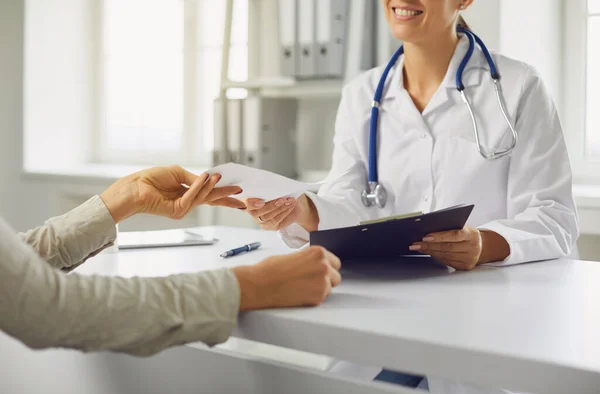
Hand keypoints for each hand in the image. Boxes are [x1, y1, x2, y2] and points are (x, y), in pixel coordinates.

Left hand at [100, 165, 244, 222]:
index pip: (209, 195)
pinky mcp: (178, 211)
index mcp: (187, 193)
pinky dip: (199, 186)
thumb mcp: (177, 173)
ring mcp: (183, 208)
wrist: (134, 187)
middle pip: (211, 200)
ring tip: (220, 177)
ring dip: (213, 186)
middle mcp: (187, 203)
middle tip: (242, 194)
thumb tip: (208, 179)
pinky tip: (205, 177)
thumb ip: (194, 178)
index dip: (224, 194)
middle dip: (227, 197)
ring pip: (203, 198)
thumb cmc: (151, 179)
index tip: (238, 193)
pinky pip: (192, 197)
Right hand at [231, 246, 341, 309]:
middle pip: (336, 276)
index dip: (327, 268)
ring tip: (303, 288)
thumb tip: (314, 266)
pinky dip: (314, 298)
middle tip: (311, 282)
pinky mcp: (318, 297)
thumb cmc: (270, 269)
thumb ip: (309, 260)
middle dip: (327, 280)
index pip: (335, 262)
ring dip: (320, 289)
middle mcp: (324, 266)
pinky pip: (322, 298)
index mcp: (318, 253)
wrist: (260, 284)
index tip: (320, 272)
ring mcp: (322, 282)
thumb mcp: (294, 256)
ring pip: (330, 288)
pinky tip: (300, 294)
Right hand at [245, 194, 318, 231]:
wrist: (290, 203)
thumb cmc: (279, 193)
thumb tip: (271, 184)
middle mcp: (251, 211)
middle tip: (282, 199)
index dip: (250, 203)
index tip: (261, 201)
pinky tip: (290, 206)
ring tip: (289, 201)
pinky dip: (284, 212)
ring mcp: (259, 220)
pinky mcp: (267, 226)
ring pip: (266, 217)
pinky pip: (275, 221)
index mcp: (248, 199)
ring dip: (280, 208)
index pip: (244, 203)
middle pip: (256, 212)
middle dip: (270, 205)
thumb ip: (269, 187)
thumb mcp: (273, 188)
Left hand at [409, 227, 509, 269]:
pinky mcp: (465, 266)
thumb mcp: (462, 227)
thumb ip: (448, 228)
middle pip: (447, 247)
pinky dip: (436, 257)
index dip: (439, 236)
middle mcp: (473, 247)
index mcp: (471, 234)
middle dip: (429, 245)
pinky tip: (428, 253)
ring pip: (445, 256)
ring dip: (429, 251)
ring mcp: (470, 258)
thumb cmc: (466, 234)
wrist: (480, 245)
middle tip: (415, 244)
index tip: (425, 237)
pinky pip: (447, 262)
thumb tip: (427, 231)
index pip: (454, 235)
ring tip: (418, 248)